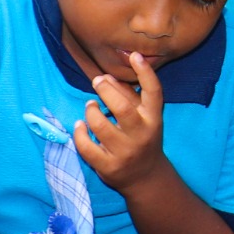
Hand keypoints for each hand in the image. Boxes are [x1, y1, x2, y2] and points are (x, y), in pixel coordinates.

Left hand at [74, 52, 165, 191]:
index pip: (154, 93)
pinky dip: (79, 133)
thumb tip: (106, 77)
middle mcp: (142, 135)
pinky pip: (87, 147)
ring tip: (90, 106)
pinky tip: (79, 125)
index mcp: (153, 119)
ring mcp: (125, 152)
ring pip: (101, 126)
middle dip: (106, 91)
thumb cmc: (142, 139)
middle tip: (97, 81)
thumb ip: (128, 97)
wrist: (146, 178)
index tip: (135, 55)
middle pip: (123, 108)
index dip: (146, 73)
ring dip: (90, 111)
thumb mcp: (143, 118)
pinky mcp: (109, 166)